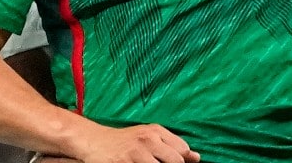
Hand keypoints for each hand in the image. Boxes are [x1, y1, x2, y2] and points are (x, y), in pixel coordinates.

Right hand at [67, 122, 200, 162]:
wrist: (94, 141)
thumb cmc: (125, 141)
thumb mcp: (150, 137)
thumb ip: (173, 146)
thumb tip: (197, 158)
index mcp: (156, 132)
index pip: (182, 151)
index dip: (181, 161)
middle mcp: (147, 140)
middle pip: (175, 161)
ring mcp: (135, 153)